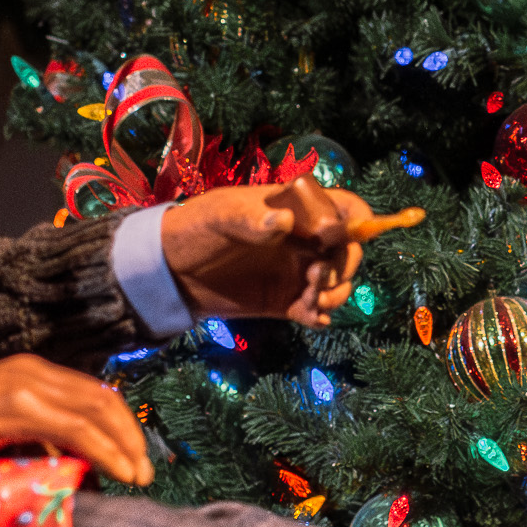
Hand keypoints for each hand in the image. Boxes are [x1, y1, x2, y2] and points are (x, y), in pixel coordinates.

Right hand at [0, 355, 148, 487]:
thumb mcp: (3, 424)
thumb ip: (37, 433)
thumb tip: (70, 459)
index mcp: (34, 372)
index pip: (92, 393)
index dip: (120, 423)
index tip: (135, 453)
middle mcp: (36, 371)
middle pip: (102, 399)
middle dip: (130, 435)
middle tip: (145, 469)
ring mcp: (28, 384)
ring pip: (96, 412)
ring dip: (124, 445)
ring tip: (138, 475)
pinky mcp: (19, 405)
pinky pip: (75, 429)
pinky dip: (103, 450)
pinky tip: (117, 471)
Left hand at [161, 177, 384, 324]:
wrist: (171, 270)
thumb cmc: (197, 227)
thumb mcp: (220, 215)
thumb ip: (252, 218)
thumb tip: (285, 221)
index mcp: (299, 210)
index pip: (347, 209)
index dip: (354, 222)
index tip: (333, 237)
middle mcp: (307, 241)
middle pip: (351, 251)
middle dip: (343, 266)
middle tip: (314, 276)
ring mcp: (299, 272)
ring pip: (340, 284)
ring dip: (334, 293)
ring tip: (308, 299)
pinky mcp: (287, 302)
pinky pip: (319, 311)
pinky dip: (321, 316)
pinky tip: (311, 317)